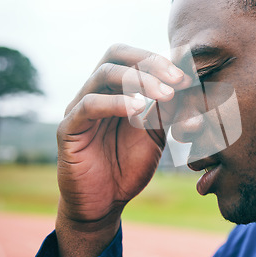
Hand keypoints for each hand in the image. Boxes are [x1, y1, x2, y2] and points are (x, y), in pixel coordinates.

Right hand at [55, 44, 189, 256]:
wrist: (106, 201)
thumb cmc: (129, 164)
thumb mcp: (155, 132)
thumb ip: (166, 108)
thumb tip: (185, 80)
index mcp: (116, 90)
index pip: (133, 58)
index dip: (160, 61)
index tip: (187, 75)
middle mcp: (96, 92)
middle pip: (116, 55)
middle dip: (150, 62)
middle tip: (177, 79)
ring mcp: (79, 107)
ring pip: (103, 74)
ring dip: (138, 80)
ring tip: (164, 94)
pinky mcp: (68, 129)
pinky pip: (89, 105)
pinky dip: (115, 102)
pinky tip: (138, 109)